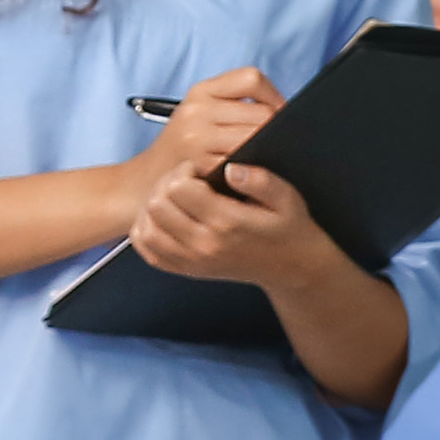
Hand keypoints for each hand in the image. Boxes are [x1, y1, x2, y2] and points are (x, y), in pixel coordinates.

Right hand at [119, 67, 281, 214]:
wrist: (147, 182)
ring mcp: (197, 137)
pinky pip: (245, 161)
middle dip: (275, 129)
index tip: (279, 114)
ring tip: (260, 159)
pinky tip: (247, 173)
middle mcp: (196, 110)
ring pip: (258, 137)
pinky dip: (252, 168)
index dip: (274, 96)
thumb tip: (285, 111)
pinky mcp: (202, 164)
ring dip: (267, 150)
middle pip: (262, 113)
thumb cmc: (183, 150)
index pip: (251, 78)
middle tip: (275, 144)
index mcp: (199, 92)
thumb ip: (234, 105)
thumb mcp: (199, 115)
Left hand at [129, 158, 338, 290]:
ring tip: (174, 198)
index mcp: (227, 222)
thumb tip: (230, 169)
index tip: (199, 169)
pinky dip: (146, 231)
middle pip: (157, 205)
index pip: (179, 187)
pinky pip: (147, 251)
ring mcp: (192, 261)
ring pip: (146, 228)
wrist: (293, 267)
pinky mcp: (187, 270)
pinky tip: (163, 219)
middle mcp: (204, 244)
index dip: (185, 170)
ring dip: (153, 207)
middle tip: (186, 181)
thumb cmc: (289, 228)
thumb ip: (261, 180)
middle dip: (166, 184)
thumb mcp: (287, 198)